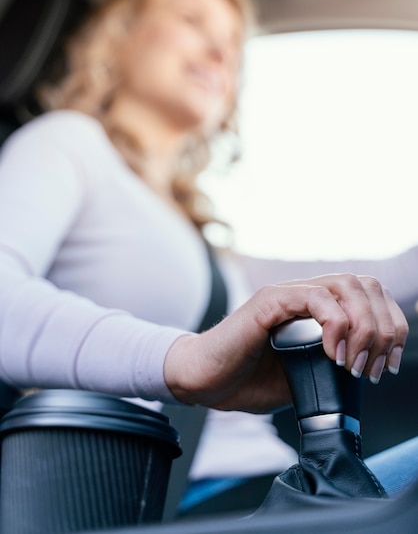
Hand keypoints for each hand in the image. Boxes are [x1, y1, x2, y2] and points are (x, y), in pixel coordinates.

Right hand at [163, 274, 407, 411]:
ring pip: (346, 287)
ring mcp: (286, 295)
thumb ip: (331, 365)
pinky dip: (335, 326)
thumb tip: (364, 371)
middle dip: (384, 328)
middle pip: (364, 287)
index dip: (390, 325)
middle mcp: (304, 295)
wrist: (204, 381)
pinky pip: (315, 299)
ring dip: (363, 327)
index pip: (368, 296)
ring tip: (354, 364)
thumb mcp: (303, 376)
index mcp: (316, 309)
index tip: (388, 363)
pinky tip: (332, 354)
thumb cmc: (246, 378)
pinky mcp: (269, 302)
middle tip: (374, 368)